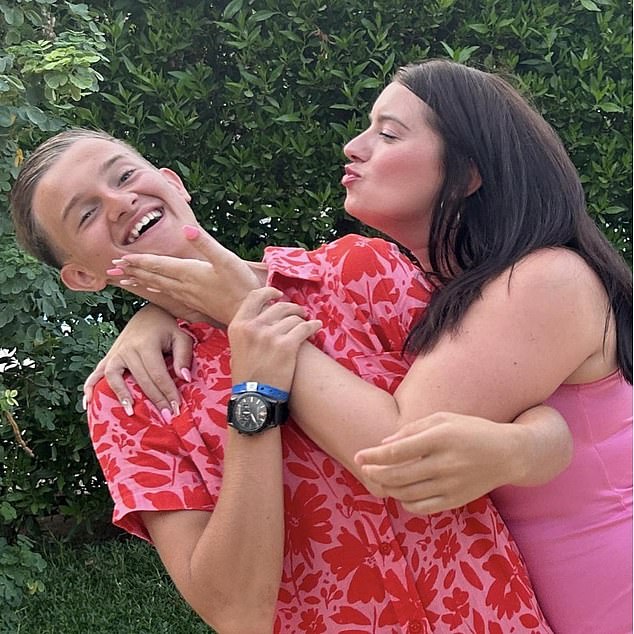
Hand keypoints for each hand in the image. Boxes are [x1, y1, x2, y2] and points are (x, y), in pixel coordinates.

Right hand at [83, 304, 192, 416]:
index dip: (168, 392)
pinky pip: (95, 374)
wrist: (150, 314)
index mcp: (146, 344)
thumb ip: (184, 356)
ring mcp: (115, 353)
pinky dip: (90, 388)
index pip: (158, 374)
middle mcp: (127, 349)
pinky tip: (89, 404)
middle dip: (154, 399)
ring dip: (121, 395)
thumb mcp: (181, 337)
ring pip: (114, 378)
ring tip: (131, 412)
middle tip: (165, 416)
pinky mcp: (108, 357)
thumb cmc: (168, 328)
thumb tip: (185, 379)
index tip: (176, 408)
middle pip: (140, 380)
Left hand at [110, 225, 260, 324]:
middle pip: (152, 277)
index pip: (157, 265)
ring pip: (157, 286)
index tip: (118, 260)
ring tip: (123, 280)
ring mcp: (188, 295)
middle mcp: (184, 285)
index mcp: (189, 272)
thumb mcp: (226, 259)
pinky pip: (167, 294)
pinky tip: (149, 290)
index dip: (137, 261)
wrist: (248, 313)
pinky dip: (154, 290)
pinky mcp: (194, 302)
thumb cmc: (241, 285)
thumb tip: (186, 228)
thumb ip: (205, 243)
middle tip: (110, 270)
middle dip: (131, 272)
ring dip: (139, 281)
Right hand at [228, 287, 321, 390]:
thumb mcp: (237, 347)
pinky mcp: (286, 346)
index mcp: (238, 325)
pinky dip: (313, 326)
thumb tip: (264, 315)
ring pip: (294, 318)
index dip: (270, 292)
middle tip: (299, 313)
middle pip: (279, 306)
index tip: (279, 294)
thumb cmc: (247, 375)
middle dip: (292, 308)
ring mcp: (270, 335)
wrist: (254, 398)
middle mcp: (253, 327)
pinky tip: (317, 326)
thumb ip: (248, 329)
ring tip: (306, 324)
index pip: (255, 296)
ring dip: (302, 320)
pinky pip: (305, 328)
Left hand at [354, 412, 522, 513]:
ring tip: (378, 479)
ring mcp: (451, 485)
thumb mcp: (443, 419)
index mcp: (441, 438)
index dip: (373, 455)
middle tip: (363, 468)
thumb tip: (383, 444)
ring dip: (387, 488)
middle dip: (375, 473)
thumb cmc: (471, 430)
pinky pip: (422, 507)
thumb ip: (411, 430)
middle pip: (398, 475)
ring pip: (407, 494)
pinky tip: (399, 492)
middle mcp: (445, 464)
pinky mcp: (456, 500)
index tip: (358, 455)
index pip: (398, 451)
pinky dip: (405, 502)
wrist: (508, 454)